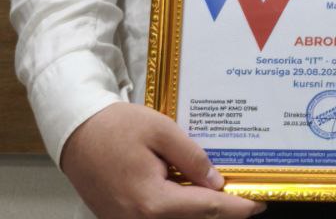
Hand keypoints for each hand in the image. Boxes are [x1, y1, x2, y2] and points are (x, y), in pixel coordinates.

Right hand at [60, 102, 265, 218]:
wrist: (76, 132)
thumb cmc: (117, 127)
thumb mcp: (161, 131)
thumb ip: (191, 157)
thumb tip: (215, 181)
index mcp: (151, 201)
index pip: (204, 209)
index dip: (234, 209)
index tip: (258, 206)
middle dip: (219, 211)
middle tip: (245, 198)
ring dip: (198, 210)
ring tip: (224, 195)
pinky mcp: (119, 218)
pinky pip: (156, 217)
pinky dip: (177, 208)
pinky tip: (193, 192)